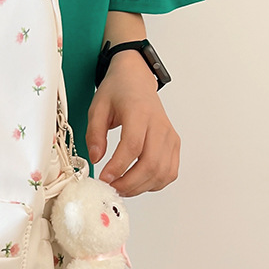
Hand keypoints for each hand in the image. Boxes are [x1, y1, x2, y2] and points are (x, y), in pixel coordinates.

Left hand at [85, 51, 180, 196]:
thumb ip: (94, 133)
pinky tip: (137, 182)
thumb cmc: (118, 92)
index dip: (118, 166)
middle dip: (129, 183)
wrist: (137, 80)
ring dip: (141, 187)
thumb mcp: (97, 107)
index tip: (104, 178)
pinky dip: (154, 183)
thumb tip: (95, 158)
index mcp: (139, 112)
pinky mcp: (174, 145)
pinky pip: (169, 172)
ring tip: (120, 187)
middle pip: (151, 163)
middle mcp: (159, 125)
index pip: (133, 145)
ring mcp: (170, 136)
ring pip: (162, 172)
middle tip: (110, 188)